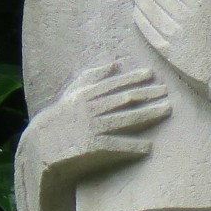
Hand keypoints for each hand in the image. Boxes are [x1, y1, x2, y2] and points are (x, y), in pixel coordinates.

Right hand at [31, 61, 170, 169]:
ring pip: (125, 119)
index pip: (114, 84)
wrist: (42, 143)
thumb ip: (94, 77)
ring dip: (148, 114)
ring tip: (167, 110)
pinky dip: (132, 145)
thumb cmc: (62, 116)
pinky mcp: (92, 146)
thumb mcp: (73, 92)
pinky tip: (149, 146)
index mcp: (86, 95)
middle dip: (147, 94)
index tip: (152, 74)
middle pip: (124, 100)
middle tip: (166, 91)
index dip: (133, 78)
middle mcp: (91, 109)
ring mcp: (92, 127)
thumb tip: (115, 63)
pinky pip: (116, 145)